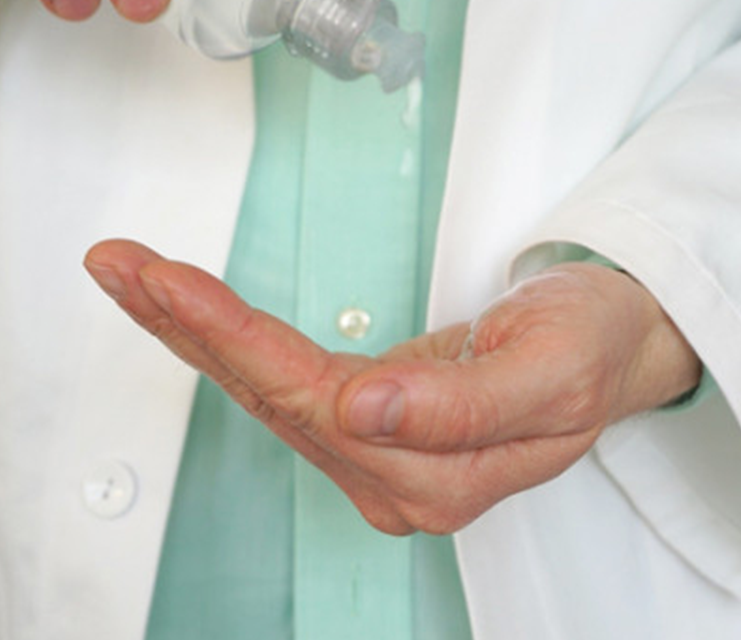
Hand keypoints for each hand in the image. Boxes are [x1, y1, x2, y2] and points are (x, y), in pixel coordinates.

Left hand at [84, 239, 700, 534]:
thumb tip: (365, 412)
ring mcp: (382, 451)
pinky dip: (231, 338)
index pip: (311, 400)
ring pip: (265, 389)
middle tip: (122, 268)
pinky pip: (285, 379)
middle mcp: (398, 474)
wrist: (615, 342)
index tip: (167, 284)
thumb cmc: (593, 347)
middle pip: (270, 396)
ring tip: (135, 277)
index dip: (233, 339)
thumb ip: (461, 408)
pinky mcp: (374, 419)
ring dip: (195, 331)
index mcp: (438, 473)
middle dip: (188, 328)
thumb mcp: (553, 371)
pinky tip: (193, 313)